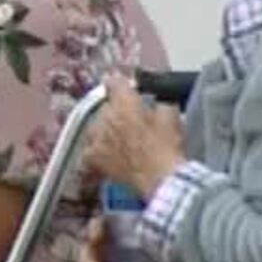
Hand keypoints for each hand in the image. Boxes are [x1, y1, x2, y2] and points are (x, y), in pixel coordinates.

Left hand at [83, 75, 185, 196]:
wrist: (159, 179)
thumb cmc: (167, 146)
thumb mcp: (171, 117)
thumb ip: (159, 103)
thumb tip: (154, 101)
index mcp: (124, 102)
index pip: (113, 82)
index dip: (120, 86)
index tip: (125, 91)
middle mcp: (105, 115)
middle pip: (106, 106)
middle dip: (116, 112)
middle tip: (130, 123)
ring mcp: (95, 136)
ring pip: (96, 126)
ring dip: (105, 130)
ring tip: (120, 141)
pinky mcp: (91, 156)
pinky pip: (90, 148)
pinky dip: (98, 151)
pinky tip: (109, 156)